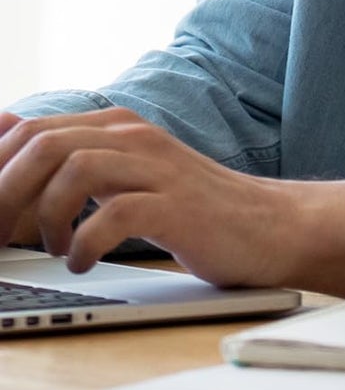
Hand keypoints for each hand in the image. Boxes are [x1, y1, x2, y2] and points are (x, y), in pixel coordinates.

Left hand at [0, 109, 344, 293]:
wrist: (273, 227)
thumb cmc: (195, 211)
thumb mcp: (128, 178)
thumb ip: (73, 158)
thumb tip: (6, 133)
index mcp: (118, 126)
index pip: (30, 131)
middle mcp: (136, 136)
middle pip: (43, 146)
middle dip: (6, 197)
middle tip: (2, 240)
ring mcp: (159, 168)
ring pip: (73, 170)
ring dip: (45, 218)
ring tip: (54, 249)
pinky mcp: (178, 206)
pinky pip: (113, 216)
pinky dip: (85, 244)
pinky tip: (86, 263)